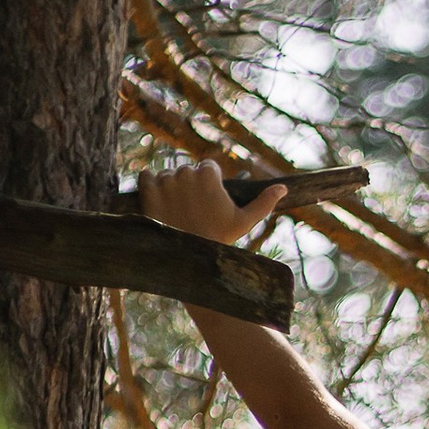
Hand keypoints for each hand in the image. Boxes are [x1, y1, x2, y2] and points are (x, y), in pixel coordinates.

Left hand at [138, 161, 283, 243]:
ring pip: (166, 175)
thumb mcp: (246, 221)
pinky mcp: (147, 193)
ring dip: (169, 187)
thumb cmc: (221, 239)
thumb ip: (264, 202)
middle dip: (189, 186)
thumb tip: (283, 187)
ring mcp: (165, 183)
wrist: (191, 260)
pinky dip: (149, 184)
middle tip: (193, 209)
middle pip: (186, 171)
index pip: (206, 168)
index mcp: (208, 175)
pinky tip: (158, 199)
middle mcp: (185, 174)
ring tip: (177, 209)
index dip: (209, 184)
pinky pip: (144, 177)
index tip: (208, 201)